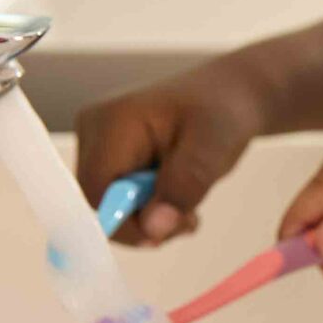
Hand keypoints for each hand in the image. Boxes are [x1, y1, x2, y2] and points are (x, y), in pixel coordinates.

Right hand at [74, 61, 269, 243]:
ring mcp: (96, 142)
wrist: (229, 94)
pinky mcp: (107, 155)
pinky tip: (175, 199)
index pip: (97, 193)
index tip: (172, 226)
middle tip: (187, 218)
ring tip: (188, 208)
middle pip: (100, 202)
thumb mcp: (214, 148)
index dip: (128, 222)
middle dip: (143, 223)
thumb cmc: (223, 112)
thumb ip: (184, 185)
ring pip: (110, 206)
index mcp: (111, 122)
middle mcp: (92, 130)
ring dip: (150, 219)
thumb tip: (152, 229)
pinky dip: (147, 210)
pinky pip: (117, 199)